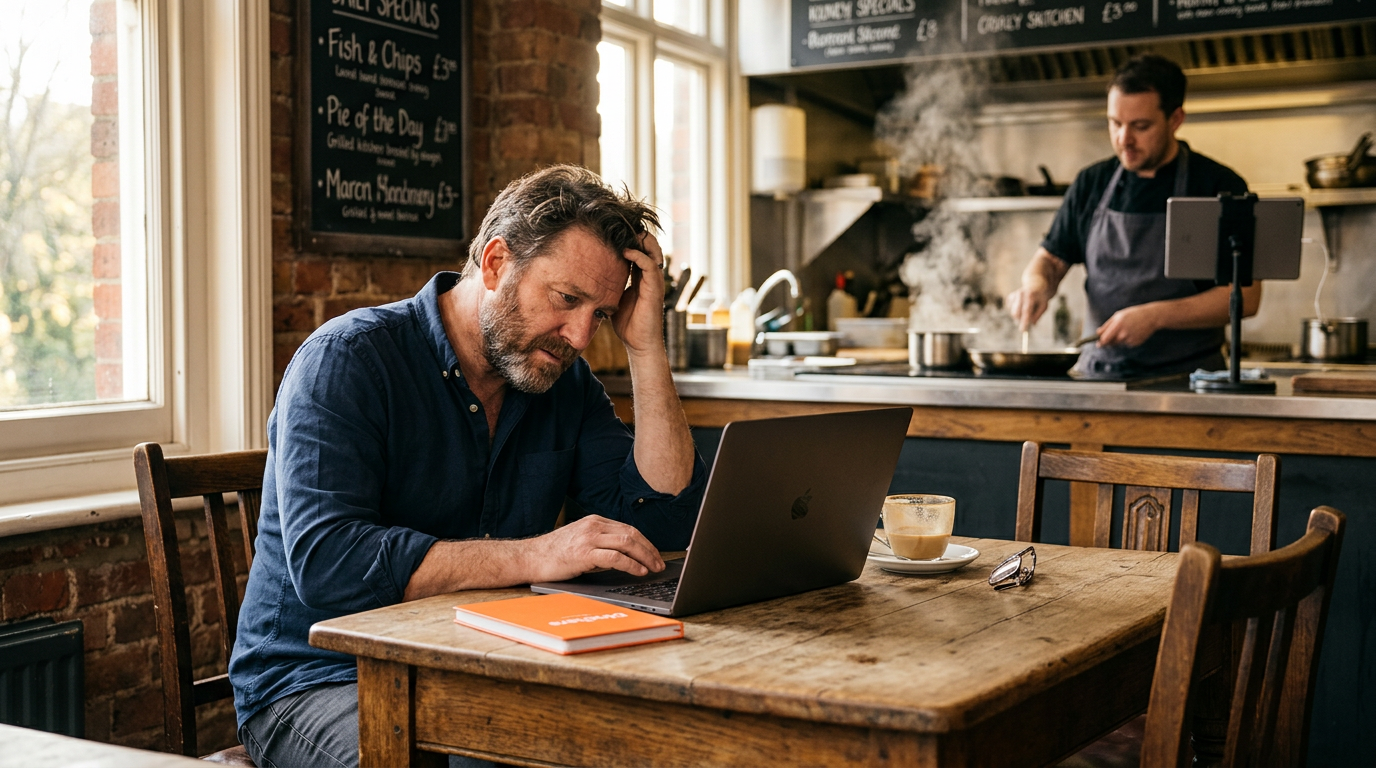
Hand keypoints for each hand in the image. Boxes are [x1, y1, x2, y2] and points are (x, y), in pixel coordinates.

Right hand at [524, 515, 664, 582]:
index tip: (655, 554)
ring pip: (627, 543)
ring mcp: (589, 538)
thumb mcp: (581, 541)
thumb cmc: (554, 553)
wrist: (530, 558)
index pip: (628, 529)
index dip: (645, 542)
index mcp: (595, 521)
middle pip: (632, 534)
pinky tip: (639, 571)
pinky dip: (631, 564)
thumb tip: (624, 555)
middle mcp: (594, 526)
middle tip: (660, 563)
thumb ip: (600, 542)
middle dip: (650, 550)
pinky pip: (615, 557)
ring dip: (645, 557)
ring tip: (654, 568)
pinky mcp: (584, 553)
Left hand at [612, 231, 666, 357]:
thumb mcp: (614, 298)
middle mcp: (650, 276)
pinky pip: (650, 265)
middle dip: (637, 233)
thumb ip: (608, 286)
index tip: (612, 228)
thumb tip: (588, 278)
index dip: (629, 237)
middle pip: (649, 245)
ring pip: (653, 250)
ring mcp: (654, 281)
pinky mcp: (654, 288)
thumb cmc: (627, 324)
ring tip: (625, 231)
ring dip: (640, 239)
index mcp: (641, 277)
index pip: (639, 250)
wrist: (639, 344)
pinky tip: (625, 251)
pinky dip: (638, 255)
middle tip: (619, 225)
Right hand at [1006, 286, 1049, 329]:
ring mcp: (1014, 294)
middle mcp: (1021, 294)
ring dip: (1019, 315)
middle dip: (1020, 320)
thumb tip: (1031, 323)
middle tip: (1027, 321)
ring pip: (1012, 312)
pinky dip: (1016, 310)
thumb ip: (1038, 315)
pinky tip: (1021, 305)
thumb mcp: (1044, 306)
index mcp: (1031, 295)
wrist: (1036, 285)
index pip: (1026, 311)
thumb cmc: (1041, 297)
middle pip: (1016, 313)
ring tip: (1027, 309)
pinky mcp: (1010, 296)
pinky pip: (1010, 309)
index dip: (1024, 321)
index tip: (1022, 330)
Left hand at [1096, 303, 1161, 347]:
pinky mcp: (1135, 343)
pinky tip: (1133, 332)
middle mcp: (1123, 334)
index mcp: (1117, 325)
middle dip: (1110, 340)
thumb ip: (1107, 325)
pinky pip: (1127, 344)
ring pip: (1119, 343)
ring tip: (1127, 329)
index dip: (1101, 342)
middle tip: (1115, 333)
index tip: (1099, 344)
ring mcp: (1130, 340)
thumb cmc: (1132, 314)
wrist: (1151, 317)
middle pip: (1111, 343)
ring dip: (1119, 339)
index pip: (1105, 339)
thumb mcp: (1118, 316)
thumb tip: (1098, 333)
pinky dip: (1127, 340)